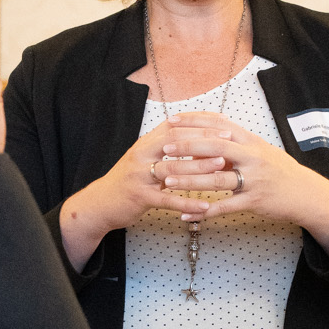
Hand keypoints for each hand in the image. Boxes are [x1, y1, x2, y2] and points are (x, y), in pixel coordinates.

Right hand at [58, 118, 227, 269]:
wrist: (99, 203)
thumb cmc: (128, 182)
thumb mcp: (145, 159)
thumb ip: (165, 149)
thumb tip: (194, 140)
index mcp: (145, 143)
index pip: (175, 125)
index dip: (199, 122)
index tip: (223, 122)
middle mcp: (141, 155)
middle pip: (176, 141)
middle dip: (204, 139)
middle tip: (228, 140)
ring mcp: (139, 175)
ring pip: (173, 168)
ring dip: (199, 167)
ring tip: (222, 166)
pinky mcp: (139, 196)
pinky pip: (167, 200)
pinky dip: (187, 203)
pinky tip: (205, 207)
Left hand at [161, 114, 328, 258]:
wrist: (307, 193)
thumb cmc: (281, 171)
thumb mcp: (260, 150)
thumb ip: (235, 144)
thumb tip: (208, 136)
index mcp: (251, 141)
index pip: (218, 124)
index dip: (193, 122)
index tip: (171, 122)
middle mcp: (252, 157)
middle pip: (214, 148)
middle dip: (186, 148)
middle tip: (163, 150)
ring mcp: (254, 180)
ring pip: (216, 179)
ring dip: (188, 180)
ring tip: (166, 181)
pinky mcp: (255, 202)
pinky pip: (225, 207)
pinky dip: (204, 212)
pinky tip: (187, 214)